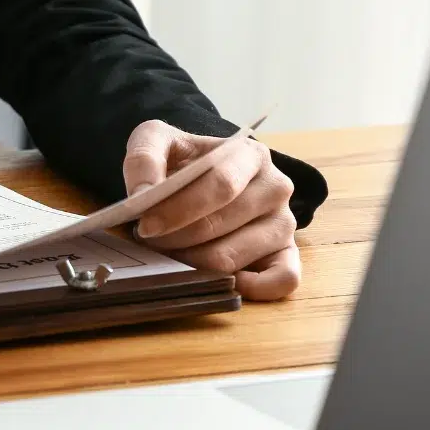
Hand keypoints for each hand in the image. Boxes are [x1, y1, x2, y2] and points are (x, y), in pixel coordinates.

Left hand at [122, 120, 299, 300]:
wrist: (199, 177)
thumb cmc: (182, 161)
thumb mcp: (157, 140)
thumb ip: (144, 157)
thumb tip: (142, 193)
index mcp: (249, 154)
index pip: (220, 186)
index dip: (179, 209)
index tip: (146, 224)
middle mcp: (275, 188)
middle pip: (221, 225)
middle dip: (176, 238)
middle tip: (150, 240)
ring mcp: (283, 224)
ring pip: (234, 258)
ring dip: (191, 263)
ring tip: (169, 251)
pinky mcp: (286, 255)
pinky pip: (282, 280)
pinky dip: (249, 288)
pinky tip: (212, 280)